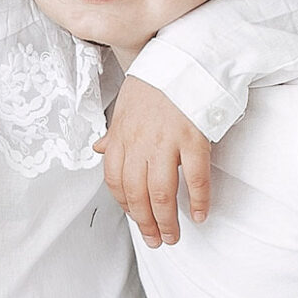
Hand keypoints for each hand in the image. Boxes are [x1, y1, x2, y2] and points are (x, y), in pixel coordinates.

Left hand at [96, 78, 211, 247]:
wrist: (183, 58)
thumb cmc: (154, 82)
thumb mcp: (124, 106)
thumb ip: (114, 134)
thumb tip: (98, 149)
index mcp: (121, 136)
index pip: (115, 181)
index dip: (124, 205)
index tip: (136, 219)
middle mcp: (140, 142)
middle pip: (137, 193)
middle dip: (145, 222)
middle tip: (155, 239)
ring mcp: (166, 142)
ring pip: (161, 192)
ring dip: (166, 220)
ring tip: (173, 236)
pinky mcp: (193, 139)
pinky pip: (195, 177)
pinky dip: (198, 200)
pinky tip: (198, 214)